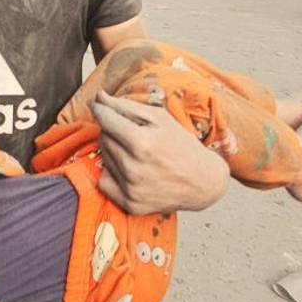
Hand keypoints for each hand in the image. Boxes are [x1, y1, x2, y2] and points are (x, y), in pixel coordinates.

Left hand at [92, 91, 229, 214]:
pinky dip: (112, 173)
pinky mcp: (130, 204)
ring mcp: (131, 189)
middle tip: (131, 133)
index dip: (101, 109)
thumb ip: (126, 106)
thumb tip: (99, 97)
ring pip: (103, 158)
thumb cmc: (182, 145)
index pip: (105, 119)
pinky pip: (104, 181)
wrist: (202, 182)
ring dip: (113, 151)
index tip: (100, 105)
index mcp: (141, 143)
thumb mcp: (160, 118)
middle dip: (112, 131)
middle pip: (103, 138)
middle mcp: (133, 168)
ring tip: (135, 152)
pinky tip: (130, 169)